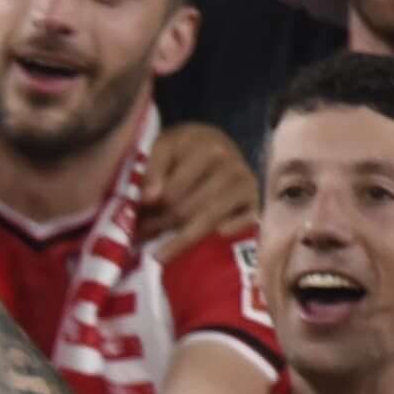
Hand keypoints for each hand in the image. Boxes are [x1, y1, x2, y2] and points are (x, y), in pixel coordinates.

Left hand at [141, 121, 257, 253]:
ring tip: (161, 250)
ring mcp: (246, 185)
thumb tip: (150, 199)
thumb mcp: (164, 146)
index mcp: (208, 150)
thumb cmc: (185, 148)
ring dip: (182, 238)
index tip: (137, 222)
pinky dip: (225, 233)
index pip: (172, 193)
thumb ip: (153, 169)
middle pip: (188, 209)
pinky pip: (240, 225)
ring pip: (208, 220)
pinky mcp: (255, 202)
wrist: (216, 142)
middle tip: (145, 236)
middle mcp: (231, 166)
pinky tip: (211, 239)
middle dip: (163, 225)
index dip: (152, 211)